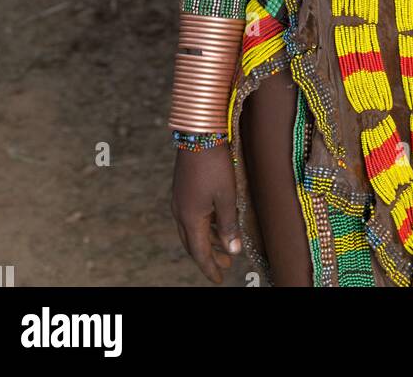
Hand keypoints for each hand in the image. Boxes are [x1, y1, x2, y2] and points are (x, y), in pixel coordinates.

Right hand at [171, 145, 242, 282]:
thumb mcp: (226, 196)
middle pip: (193, 243)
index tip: (220, 280)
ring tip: (224, 246)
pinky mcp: (182, 189)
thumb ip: (229, 225)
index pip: (199, 252)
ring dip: (208, 240)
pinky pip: (192, 216)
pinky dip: (204, 226)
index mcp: (190, 218)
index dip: (210, 268)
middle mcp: (180, 212)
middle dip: (209, 256)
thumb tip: (233, 250)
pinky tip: (216, 222)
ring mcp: (180, 200)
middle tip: (225, 266)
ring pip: (192, 230)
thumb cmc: (215, 164)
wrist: (198, 133)